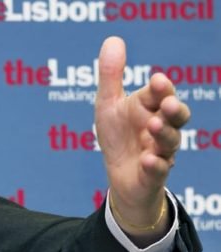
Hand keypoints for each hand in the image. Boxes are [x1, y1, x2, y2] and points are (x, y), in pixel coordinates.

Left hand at [94, 37, 189, 238]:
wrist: (121, 178)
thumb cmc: (118, 137)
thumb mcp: (108, 105)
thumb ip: (111, 75)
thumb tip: (113, 39)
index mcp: (150, 108)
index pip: (160, 94)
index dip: (161, 88)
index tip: (157, 80)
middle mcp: (160, 128)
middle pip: (176, 116)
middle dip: (174, 109)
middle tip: (167, 103)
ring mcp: (160, 152)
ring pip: (170, 142)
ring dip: (164, 133)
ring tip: (153, 126)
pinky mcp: (153, 175)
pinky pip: (159, 171)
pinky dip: (155, 165)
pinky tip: (148, 160)